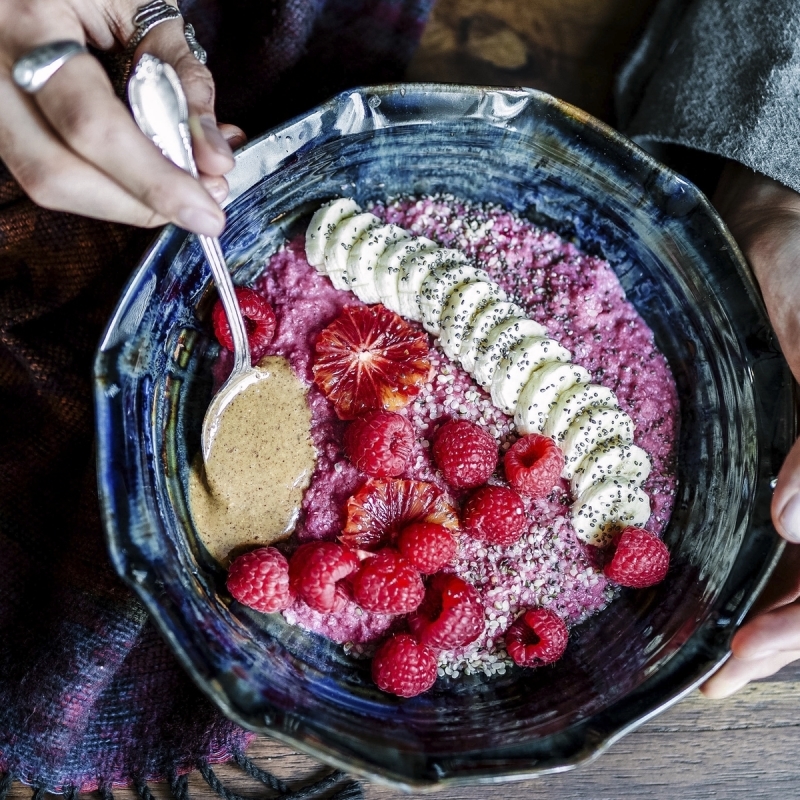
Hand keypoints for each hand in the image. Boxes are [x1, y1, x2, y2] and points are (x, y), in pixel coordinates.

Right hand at [0, 0, 245, 233]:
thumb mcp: (144, 8)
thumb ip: (184, 79)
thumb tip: (215, 158)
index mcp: (30, 22)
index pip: (92, 125)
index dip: (154, 181)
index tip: (205, 210)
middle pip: (59, 173)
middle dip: (141, 205)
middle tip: (200, 206)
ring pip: (46, 182)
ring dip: (126, 202)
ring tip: (182, 187)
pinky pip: (48, 171)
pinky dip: (106, 185)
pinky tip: (146, 173)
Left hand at [701, 161, 799, 697]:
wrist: (770, 225)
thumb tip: (791, 526)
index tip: (748, 652)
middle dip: (787, 632)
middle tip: (724, 675)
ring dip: (771, 615)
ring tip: (719, 664)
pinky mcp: (775, 447)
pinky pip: (773, 519)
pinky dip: (752, 563)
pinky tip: (713, 591)